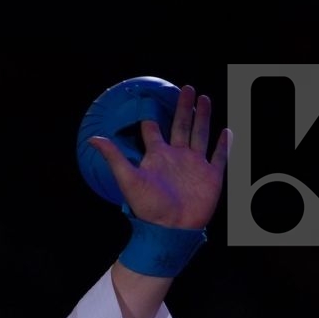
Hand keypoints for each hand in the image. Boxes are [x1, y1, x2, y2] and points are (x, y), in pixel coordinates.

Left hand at [87, 85, 230, 229]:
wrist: (170, 228)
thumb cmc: (147, 206)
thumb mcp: (128, 178)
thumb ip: (113, 157)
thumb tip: (92, 139)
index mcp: (157, 156)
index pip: (153, 131)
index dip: (151, 117)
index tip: (150, 100)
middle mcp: (177, 156)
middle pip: (181, 125)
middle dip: (184, 107)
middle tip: (187, 89)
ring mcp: (195, 165)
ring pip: (201, 133)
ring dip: (203, 117)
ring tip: (205, 98)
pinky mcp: (211, 176)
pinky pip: (219, 156)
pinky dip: (224, 143)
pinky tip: (226, 130)